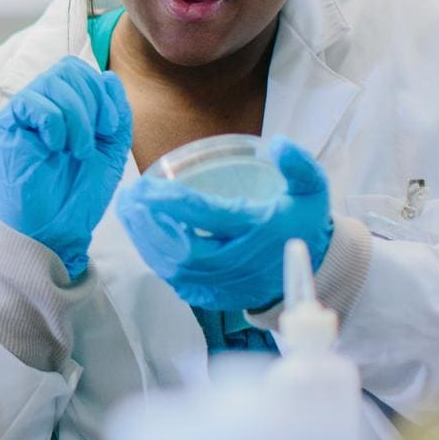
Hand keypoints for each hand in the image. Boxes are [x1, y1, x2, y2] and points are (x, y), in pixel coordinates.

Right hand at [0, 56, 133, 278]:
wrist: (53, 231)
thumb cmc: (76, 196)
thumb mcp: (109, 151)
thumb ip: (115, 113)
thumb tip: (109, 78)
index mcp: (64, 109)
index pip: (79, 72)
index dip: (100, 91)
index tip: (109, 127)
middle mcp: (41, 106)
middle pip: (67, 70)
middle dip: (91, 102)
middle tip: (92, 141)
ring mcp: (23, 115)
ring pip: (52, 82)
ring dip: (76, 116)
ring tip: (77, 150)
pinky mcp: (7, 127)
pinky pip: (32, 102)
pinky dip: (54, 121)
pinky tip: (56, 147)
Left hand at [115, 137, 332, 311]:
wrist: (311, 269)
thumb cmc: (300, 221)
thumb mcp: (312, 190)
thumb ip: (300, 166)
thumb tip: (279, 143)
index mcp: (259, 230)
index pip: (207, 217)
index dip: (171, 203)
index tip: (145, 186)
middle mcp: (241, 261)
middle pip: (185, 249)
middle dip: (149, 224)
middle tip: (128, 198)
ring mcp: (227, 283)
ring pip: (176, 268)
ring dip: (145, 240)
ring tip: (126, 211)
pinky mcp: (216, 296)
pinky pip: (177, 281)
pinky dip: (155, 258)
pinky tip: (140, 235)